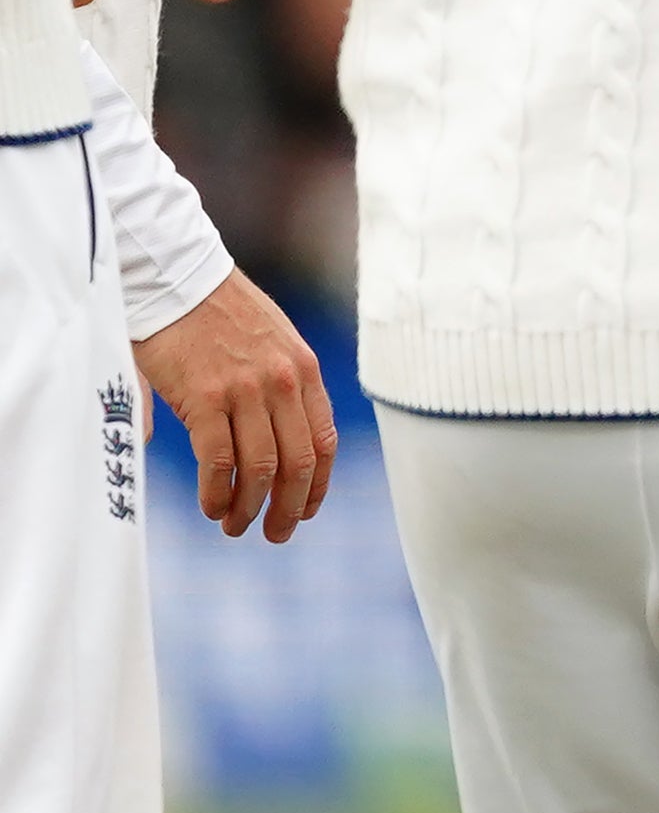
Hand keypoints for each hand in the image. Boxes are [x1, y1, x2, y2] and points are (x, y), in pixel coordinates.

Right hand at [137, 272, 335, 540]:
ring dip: (251, 508)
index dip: (318, 483)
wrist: (178, 278)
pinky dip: (218, 492)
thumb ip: (278, 387)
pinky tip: (212, 506)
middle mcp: (284, 382)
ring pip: (263, 468)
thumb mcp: (272, 341)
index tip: (308, 508)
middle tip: (278, 534)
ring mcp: (247, 391)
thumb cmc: (219, 312)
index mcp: (305, 370)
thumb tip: (270, 438)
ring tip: (236, 526)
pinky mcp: (206, 398)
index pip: (325, 440)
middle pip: (300, 463)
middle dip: (292, 507)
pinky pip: (219, 461)